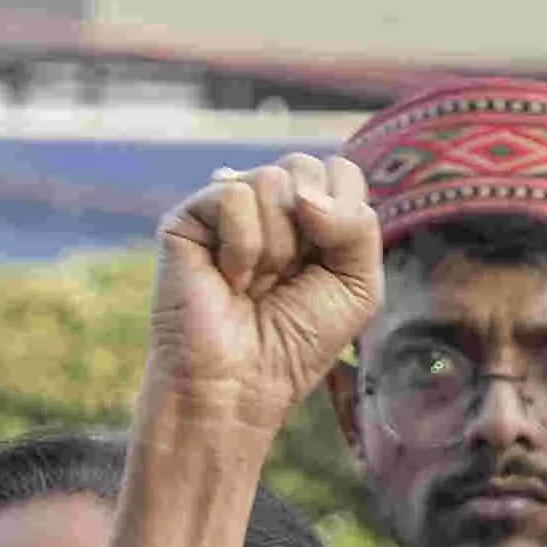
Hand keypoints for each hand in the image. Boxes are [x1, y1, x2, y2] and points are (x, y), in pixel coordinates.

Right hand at [145, 155, 381, 456]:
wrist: (242, 380)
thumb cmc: (299, 339)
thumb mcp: (359, 286)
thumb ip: (357, 225)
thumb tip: (305, 192)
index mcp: (311, 216)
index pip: (340, 172)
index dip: (344, 212)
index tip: (329, 261)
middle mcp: (267, 204)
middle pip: (305, 166)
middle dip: (313, 229)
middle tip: (289, 276)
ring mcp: (225, 208)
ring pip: (271, 181)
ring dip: (277, 247)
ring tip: (255, 282)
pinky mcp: (187, 217)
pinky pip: (233, 194)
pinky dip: (242, 246)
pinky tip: (228, 277)